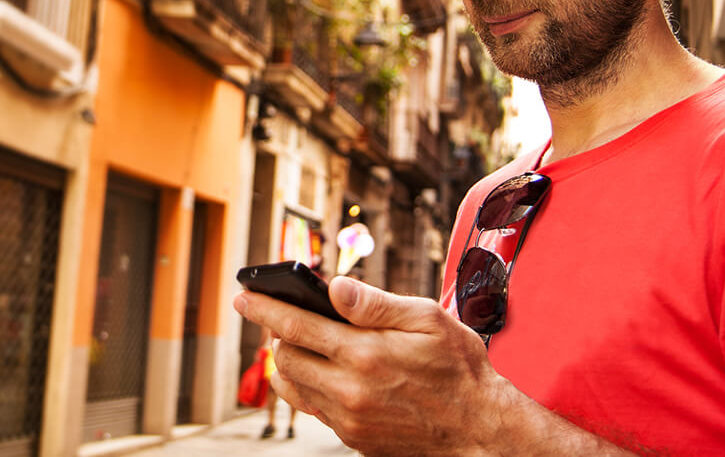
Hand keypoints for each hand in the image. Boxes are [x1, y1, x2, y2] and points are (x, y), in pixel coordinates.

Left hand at [233, 276, 512, 454]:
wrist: (479, 430)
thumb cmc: (459, 371)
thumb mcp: (428, 319)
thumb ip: (376, 303)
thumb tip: (335, 288)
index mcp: (364, 353)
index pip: (295, 325)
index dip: (264, 308)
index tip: (244, 296)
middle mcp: (349, 389)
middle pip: (285, 357)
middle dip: (277, 333)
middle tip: (284, 317)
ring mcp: (348, 418)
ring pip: (293, 385)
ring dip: (289, 361)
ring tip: (302, 343)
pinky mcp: (352, 437)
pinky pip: (312, 408)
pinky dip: (308, 386)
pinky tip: (325, 371)